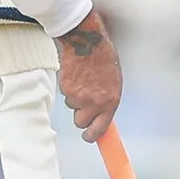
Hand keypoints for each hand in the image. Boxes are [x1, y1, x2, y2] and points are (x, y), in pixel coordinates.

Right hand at [57, 10, 122, 142]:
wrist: (88, 42)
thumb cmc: (104, 58)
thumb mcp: (114, 81)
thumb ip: (108, 99)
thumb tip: (102, 114)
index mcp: (111, 100)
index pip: (100, 128)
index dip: (93, 135)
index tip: (89, 137)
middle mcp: (95, 102)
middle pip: (81, 122)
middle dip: (81, 114)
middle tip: (85, 100)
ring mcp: (79, 97)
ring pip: (72, 107)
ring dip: (76, 98)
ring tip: (84, 79)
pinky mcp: (66, 90)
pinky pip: (65, 95)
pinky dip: (69, 87)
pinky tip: (77, 74)